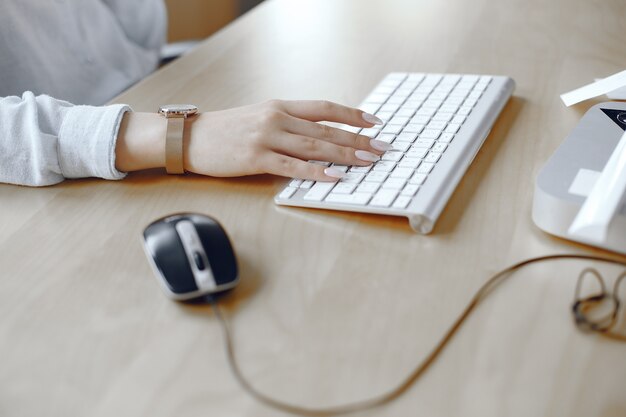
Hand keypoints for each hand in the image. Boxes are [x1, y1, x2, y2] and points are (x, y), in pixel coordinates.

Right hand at [115, 100, 390, 180]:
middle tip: (381, 148)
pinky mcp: (256, 158)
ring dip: (345, 154)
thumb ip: (285, 123)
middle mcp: (277, 117)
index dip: (351, 114)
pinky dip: (315, 171)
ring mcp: (267, 137)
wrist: (190, 138)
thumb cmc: (224, 130)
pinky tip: (334, 176)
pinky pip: (292, 166)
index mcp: (279, 106)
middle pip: (325, 129)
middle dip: (357, 139)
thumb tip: (315, 136)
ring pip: (314, 146)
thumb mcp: (258, 117)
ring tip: (368, 161)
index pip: (323, 108)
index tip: (373, 122)